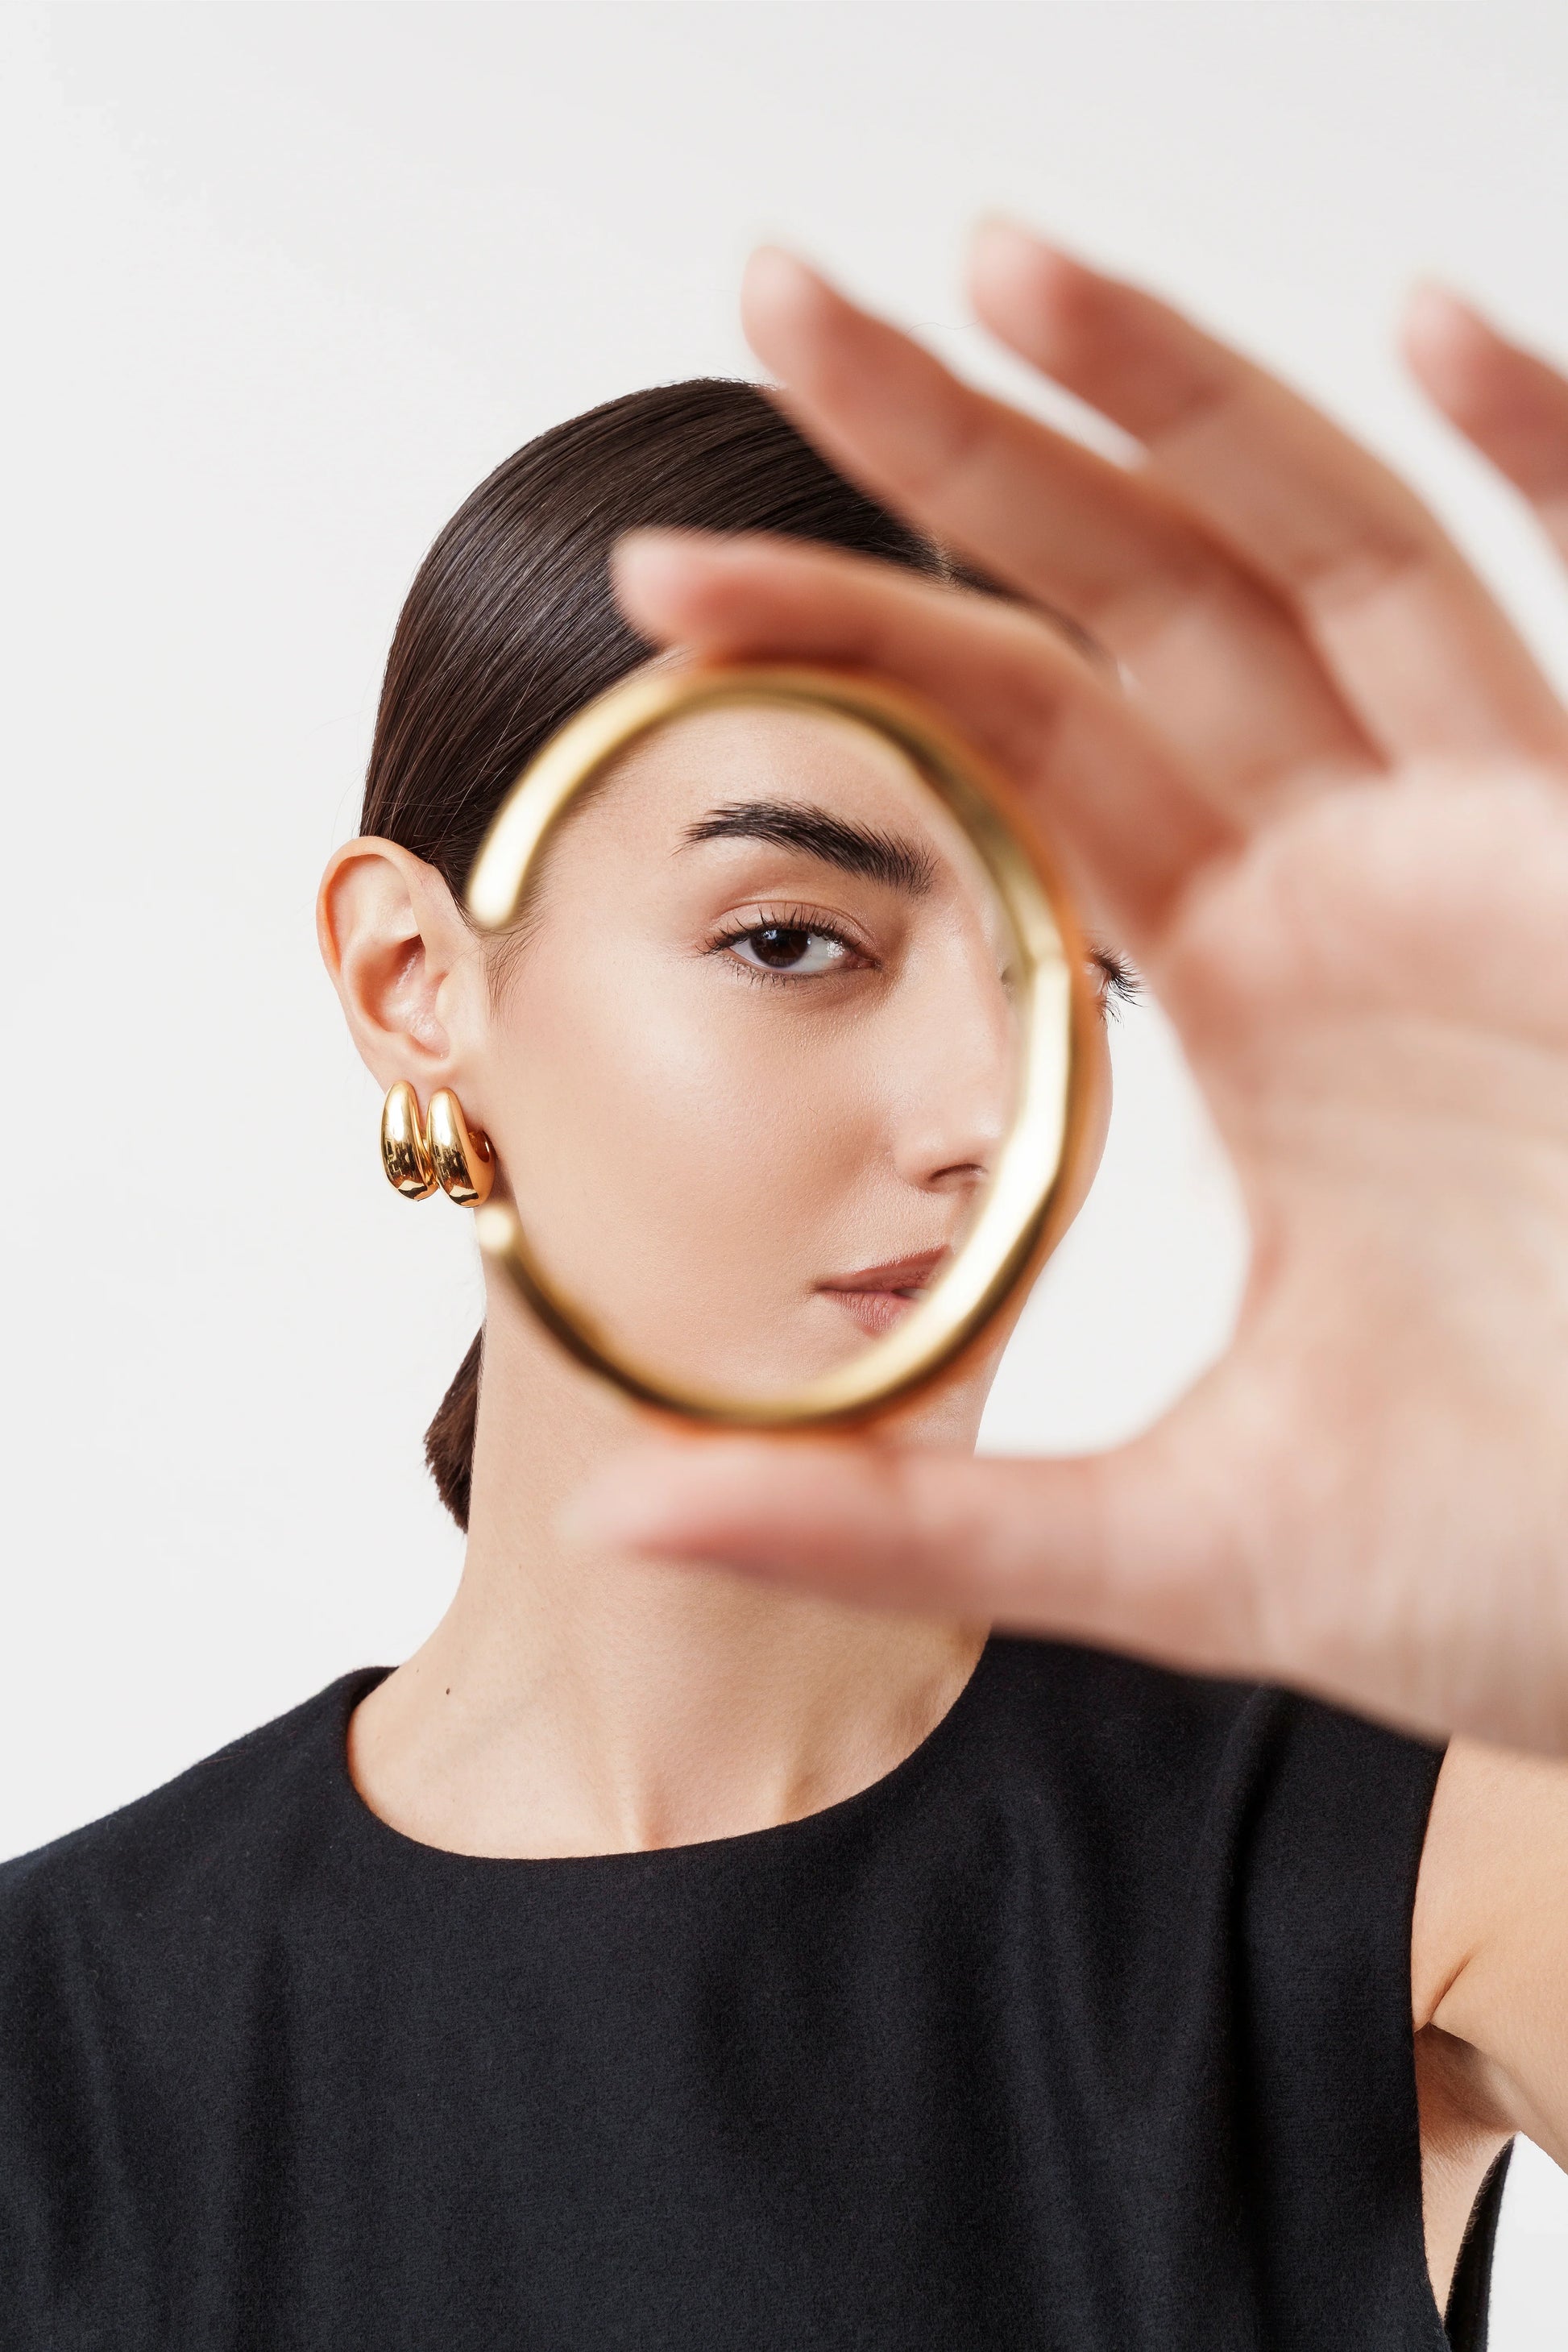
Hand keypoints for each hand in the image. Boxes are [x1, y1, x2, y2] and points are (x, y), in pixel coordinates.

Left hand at [582, 226, 1567, 1753]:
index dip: (850, 648)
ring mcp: (1509, 858)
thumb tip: (633, 1521)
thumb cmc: (1519, 1570)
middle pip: (1132, 605)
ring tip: (991, 265)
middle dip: (957, 449)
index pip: (1018, 755)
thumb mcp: (1175, 1543)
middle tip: (777, 302)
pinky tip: (1423, 325)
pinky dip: (1542, 455)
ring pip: (1325, 566)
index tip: (661, 593)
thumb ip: (907, 1520)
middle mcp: (1363, 886)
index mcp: (1252, 992)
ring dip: (1176, 404)